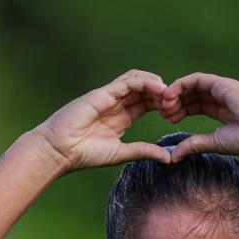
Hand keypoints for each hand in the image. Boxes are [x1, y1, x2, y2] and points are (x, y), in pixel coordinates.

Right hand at [35, 70, 172, 172]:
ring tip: (170, 93)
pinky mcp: (104, 92)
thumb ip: (144, 151)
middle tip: (177, 103)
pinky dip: (144, 82)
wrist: (61, 150)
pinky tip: (159, 88)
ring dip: (156, 84)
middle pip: (145, 90)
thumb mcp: (121, 153)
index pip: (146, 103)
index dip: (162, 105)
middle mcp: (117, 104)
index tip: (175, 114)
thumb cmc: (86, 154)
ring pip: (138, 81)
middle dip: (162, 94)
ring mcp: (110, 96)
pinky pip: (128, 81)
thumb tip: (168, 157)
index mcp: (122, 118)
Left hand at [160, 74, 238, 160]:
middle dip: (176, 102)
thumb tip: (173, 156)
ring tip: (165, 106)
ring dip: (175, 93)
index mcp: (223, 110)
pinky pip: (196, 79)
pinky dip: (181, 85)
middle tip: (163, 113)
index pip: (197, 105)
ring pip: (192, 85)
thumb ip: (194, 145)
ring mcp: (222, 88)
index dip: (181, 111)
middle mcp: (222, 96)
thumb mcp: (214, 143)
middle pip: (192, 95)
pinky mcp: (221, 83)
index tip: (169, 120)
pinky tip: (170, 95)